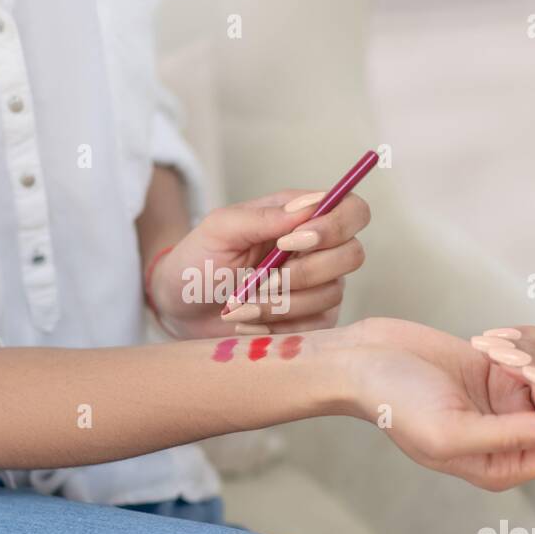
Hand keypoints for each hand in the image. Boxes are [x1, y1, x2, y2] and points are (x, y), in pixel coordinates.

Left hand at [147, 188, 369, 339]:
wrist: (182, 306)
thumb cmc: (199, 259)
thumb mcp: (220, 229)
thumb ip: (263, 216)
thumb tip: (309, 207)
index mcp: (300, 216)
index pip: (352, 209)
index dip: (334, 226)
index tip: (291, 242)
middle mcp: (318, 249)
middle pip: (353, 255)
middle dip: (305, 273)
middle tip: (261, 280)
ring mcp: (319, 286)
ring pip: (331, 295)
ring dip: (280, 303)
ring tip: (240, 304)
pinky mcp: (312, 320)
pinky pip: (317, 326)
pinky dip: (278, 326)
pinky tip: (247, 322)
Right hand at [341, 317, 534, 490]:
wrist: (362, 361)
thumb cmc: (395, 401)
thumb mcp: (452, 430)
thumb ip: (517, 438)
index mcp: (504, 465)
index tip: (524, 382)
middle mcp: (513, 436)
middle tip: (503, 357)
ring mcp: (510, 400)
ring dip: (531, 351)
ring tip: (487, 346)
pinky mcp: (504, 367)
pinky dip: (526, 337)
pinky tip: (487, 340)